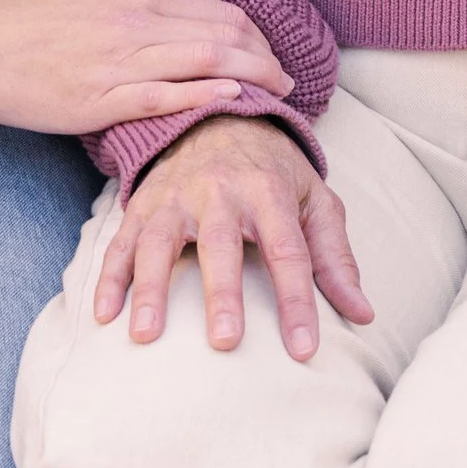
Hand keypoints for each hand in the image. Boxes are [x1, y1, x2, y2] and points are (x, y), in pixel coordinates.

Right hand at [0, 0, 294, 134]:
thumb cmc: (31, 23)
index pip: (220, 13)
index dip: (258, 37)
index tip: (273, 57)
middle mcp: (136, 22)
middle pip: (225, 35)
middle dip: (267, 59)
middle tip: (289, 82)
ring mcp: (118, 61)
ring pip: (204, 60)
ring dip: (252, 77)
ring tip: (279, 96)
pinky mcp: (98, 98)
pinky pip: (163, 95)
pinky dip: (205, 95)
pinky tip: (234, 100)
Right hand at [97, 115, 369, 360]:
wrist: (221, 118)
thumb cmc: (276, 172)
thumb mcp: (316, 202)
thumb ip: (336, 258)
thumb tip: (363, 315)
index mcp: (269, 193)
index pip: (289, 253)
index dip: (297, 302)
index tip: (303, 349)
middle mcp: (220, 192)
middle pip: (220, 246)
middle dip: (222, 294)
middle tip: (224, 342)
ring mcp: (176, 197)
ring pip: (159, 243)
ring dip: (149, 289)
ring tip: (144, 335)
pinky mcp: (143, 204)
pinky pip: (121, 243)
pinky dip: (109, 278)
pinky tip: (103, 314)